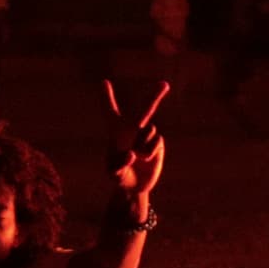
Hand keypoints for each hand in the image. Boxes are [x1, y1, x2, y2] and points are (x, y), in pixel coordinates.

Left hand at [103, 79, 169, 199]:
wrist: (135, 185)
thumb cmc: (119, 176)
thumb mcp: (114, 174)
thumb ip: (119, 165)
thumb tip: (132, 154)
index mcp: (116, 132)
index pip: (110, 111)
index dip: (107, 97)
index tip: (104, 82)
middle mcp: (133, 129)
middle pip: (146, 109)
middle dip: (155, 96)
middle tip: (164, 84)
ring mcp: (147, 135)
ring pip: (149, 130)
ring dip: (143, 144)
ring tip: (137, 156)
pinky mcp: (158, 144)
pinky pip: (157, 142)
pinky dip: (150, 152)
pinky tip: (146, 159)